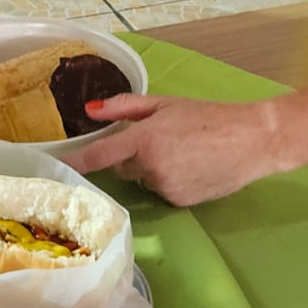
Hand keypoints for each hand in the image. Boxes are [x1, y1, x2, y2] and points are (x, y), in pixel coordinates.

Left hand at [63, 94, 281, 206]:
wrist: (252, 140)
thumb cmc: (208, 116)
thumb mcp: (165, 103)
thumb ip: (125, 107)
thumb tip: (90, 110)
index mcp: (144, 139)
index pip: (100, 155)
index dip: (75, 162)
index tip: (54, 167)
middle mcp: (150, 168)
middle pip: (123, 167)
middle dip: (131, 155)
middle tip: (158, 139)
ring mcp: (165, 189)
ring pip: (143, 180)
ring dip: (151, 168)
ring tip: (182, 152)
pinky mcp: (179, 203)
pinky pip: (161, 191)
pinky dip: (168, 181)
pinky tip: (190, 168)